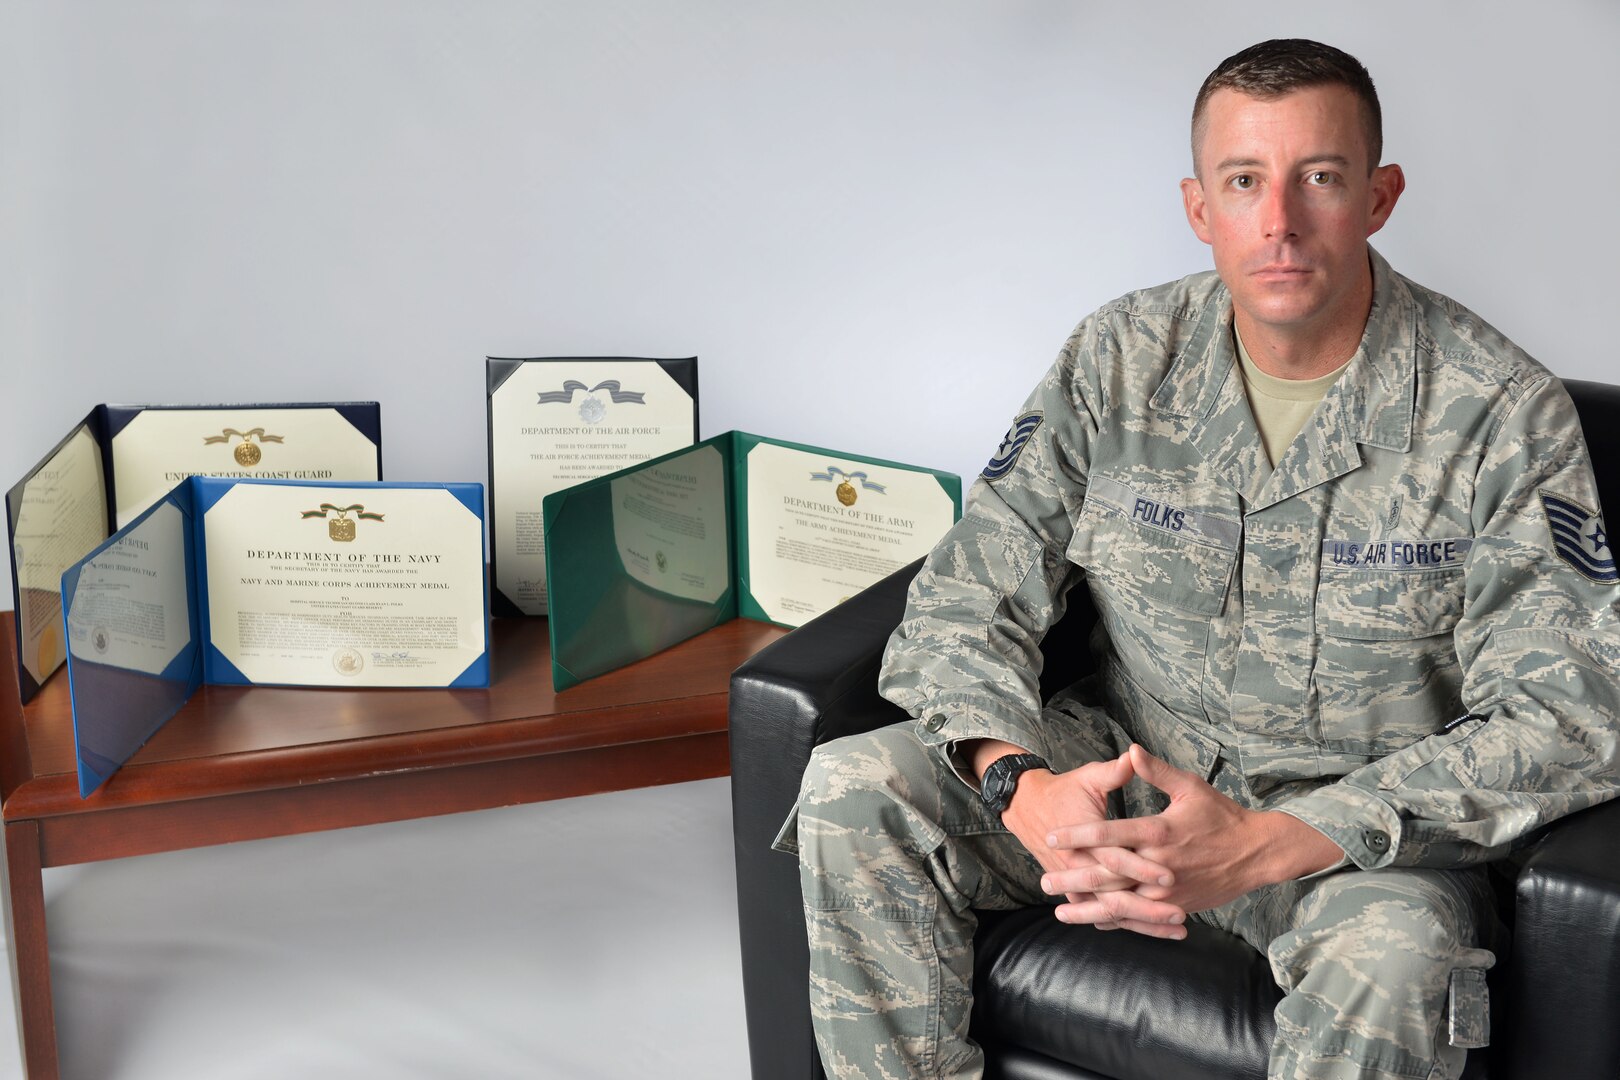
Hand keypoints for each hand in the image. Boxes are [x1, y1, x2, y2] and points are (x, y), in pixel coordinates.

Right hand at [992, 750, 1185, 938]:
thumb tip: (1135, 754)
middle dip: (1148, 906)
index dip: (1142, 867)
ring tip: (1178, 926)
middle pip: (1115, 892)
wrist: (1028, 808)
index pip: (1115, 857)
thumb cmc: (1065, 791)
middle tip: (1180, 912)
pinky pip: (1105, 915)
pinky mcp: (1078, 892)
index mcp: (1085, 835)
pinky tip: (1157, 931)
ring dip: (1144, 921)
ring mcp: (1076, 882)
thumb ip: (1114, 772)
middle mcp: (1079, 864)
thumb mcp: (1088, 777)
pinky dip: (1130, 924)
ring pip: (1111, 910)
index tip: (1169, 875)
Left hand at [1044, 745, 1340, 922]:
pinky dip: (1116, 920)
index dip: (1078, 834)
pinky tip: (1095, 921)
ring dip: (1089, 908)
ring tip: (1060, 911)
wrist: (1256, 853)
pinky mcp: (1177, 906)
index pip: (1110, 834)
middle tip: (1043, 881)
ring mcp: (1168, 891)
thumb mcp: (1190, 787)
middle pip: (1108, 875)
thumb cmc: (1221, 816)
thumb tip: (1130, 749)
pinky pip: (1140, 917)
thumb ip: (1156, 772)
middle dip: (1073, 879)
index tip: (1053, 835)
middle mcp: (1160, 865)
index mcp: (1159, 832)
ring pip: (1121, 903)